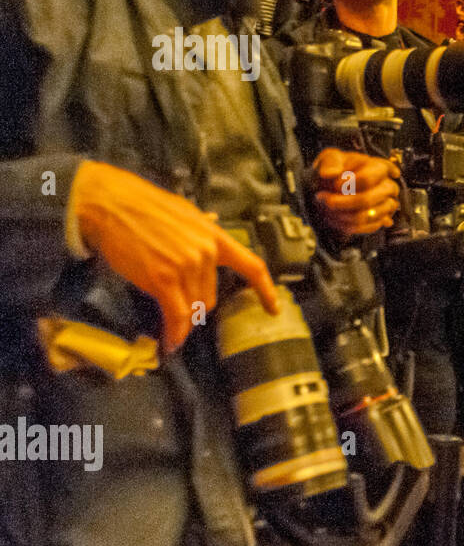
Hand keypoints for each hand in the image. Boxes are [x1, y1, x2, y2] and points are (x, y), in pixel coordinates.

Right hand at [74, 162, 278, 352]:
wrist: (109, 203)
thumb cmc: (142, 205)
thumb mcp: (183, 211)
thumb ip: (201, 225)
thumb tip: (213, 220)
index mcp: (215, 236)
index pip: (251, 266)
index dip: (265, 290)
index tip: (273, 308)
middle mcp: (206, 253)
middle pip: (211, 296)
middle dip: (197, 307)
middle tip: (179, 311)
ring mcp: (186, 266)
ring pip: (194, 307)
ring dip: (183, 321)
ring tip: (172, 329)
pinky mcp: (163, 279)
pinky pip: (177, 315)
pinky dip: (174, 333)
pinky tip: (170, 342)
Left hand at [311, 148, 399, 236]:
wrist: (332, 189)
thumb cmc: (335, 170)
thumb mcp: (329, 158)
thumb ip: (330, 162)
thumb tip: (329, 173)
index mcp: (379, 166)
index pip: (370, 178)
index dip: (350, 184)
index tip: (335, 185)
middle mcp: (388, 186)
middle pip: (369, 199)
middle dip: (345, 203)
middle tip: (328, 202)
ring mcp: (388, 204)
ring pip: (370, 216)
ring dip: (346, 215)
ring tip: (330, 210)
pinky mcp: (382, 220)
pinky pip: (371, 227)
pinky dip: (352, 226)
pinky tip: (338, 219)